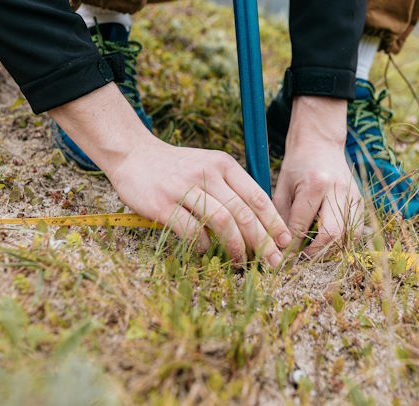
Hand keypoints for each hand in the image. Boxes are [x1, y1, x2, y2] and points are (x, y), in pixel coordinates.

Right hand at [49, 85, 290, 267]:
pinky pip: (191, 229)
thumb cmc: (177, 168)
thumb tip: (260, 224)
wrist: (134, 155)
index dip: (274, 223)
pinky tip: (206, 250)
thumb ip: (232, 188)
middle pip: (243, 212)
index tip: (284, 243)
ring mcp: (184, 187)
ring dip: (235, 246)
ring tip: (240, 261)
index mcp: (224, 164)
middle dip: (262, 242)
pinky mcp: (163, 203)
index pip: (257, 196)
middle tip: (271, 262)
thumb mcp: (209, 166)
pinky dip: (203, 244)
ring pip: (222, 220)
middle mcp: (207, 173)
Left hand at [273, 96, 363, 256]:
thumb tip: (280, 245)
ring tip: (315, 251)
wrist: (320, 142)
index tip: (284, 257)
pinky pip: (355, 228)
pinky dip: (343, 240)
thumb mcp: (282, 185)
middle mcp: (337, 190)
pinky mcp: (359, 199)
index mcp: (315, 184)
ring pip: (347, 234)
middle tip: (302, 258)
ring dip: (331, 248)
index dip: (292, 246)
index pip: (302, 226)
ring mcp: (352, 194)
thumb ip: (281, 215)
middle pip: (331, 234)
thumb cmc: (297, 164)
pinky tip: (329, 241)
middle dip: (316, 252)